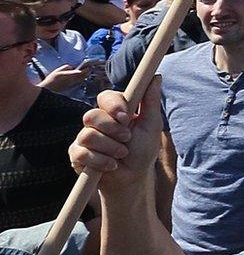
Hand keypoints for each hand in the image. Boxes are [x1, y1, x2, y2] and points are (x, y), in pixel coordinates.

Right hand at [40, 64, 88, 91]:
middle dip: (88, 71)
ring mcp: (73, 84)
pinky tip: (80, 76)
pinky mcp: (71, 87)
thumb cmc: (52, 78)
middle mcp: (74, 80)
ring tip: (85, 70)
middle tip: (89, 67)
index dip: (87, 68)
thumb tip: (73, 67)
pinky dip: (81, 78)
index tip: (89, 65)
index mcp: (71, 75)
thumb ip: (68, 67)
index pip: (83, 72)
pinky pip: (79, 82)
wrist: (48, 89)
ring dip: (85, 75)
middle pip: (84, 76)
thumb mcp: (59, 70)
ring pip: (82, 79)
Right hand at [71, 78, 163, 194]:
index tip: (126, 117)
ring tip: (122, 154)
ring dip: (110, 148)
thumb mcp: (151, 125)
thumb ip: (151, 101)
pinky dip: (100, 161)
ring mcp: (84, 138)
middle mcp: (97, 122)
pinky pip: (81, 153)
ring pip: (87, 135)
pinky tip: (111, 165)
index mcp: (114, 111)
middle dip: (112, 130)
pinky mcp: (76, 155)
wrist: (132, 178)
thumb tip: (156, 76)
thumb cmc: (143, 150)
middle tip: (126, 139)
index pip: (105, 97)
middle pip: (92, 115)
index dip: (113, 106)